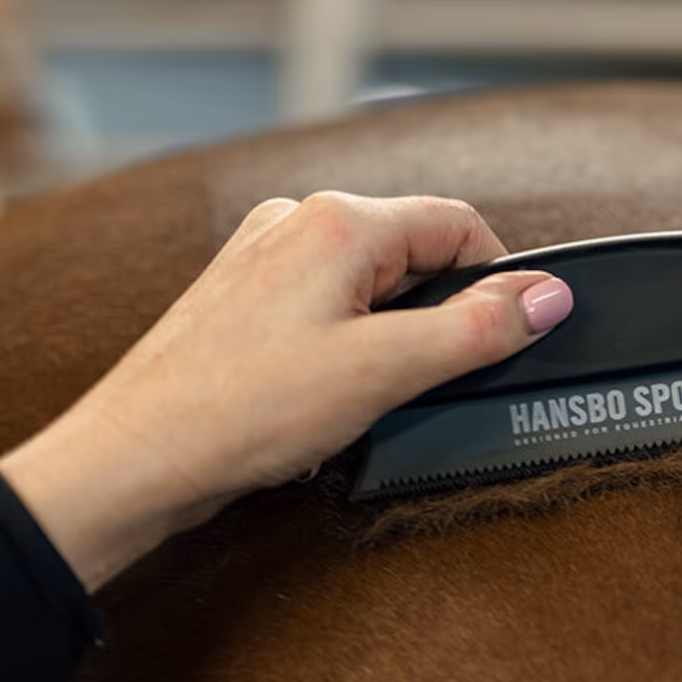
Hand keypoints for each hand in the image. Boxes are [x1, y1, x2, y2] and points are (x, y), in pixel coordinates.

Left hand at [0, 193, 572, 591]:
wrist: (133, 459)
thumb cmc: (239, 411)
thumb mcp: (384, 371)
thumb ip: (476, 329)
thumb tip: (547, 296)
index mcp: (335, 223)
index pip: (458, 225)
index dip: (498, 282)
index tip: (509, 337)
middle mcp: (295, 224)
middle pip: (414, 254)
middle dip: (436, 319)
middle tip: (424, 383)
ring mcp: (264, 260)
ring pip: (371, 287)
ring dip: (389, 341)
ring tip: (361, 400)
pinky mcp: (243, 301)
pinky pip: (327, 311)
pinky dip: (346, 352)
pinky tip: (323, 403)